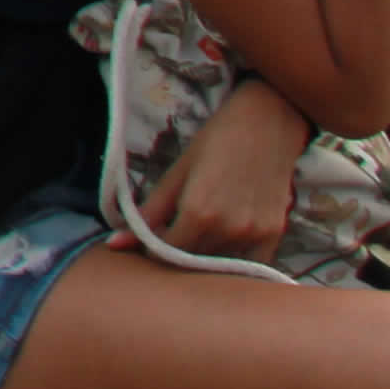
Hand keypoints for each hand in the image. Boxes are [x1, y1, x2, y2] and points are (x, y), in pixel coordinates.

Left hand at [149, 76, 313, 262]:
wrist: (267, 123)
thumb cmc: (216, 141)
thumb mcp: (177, 173)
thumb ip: (148, 213)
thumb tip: (114, 243)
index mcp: (197, 214)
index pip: (165, 256)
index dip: (152, 251)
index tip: (149, 241)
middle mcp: (227, 230)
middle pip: (192, 263)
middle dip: (177, 255)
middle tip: (173, 234)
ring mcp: (254, 235)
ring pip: (219, 264)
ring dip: (205, 257)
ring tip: (200, 232)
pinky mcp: (274, 234)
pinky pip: (251, 265)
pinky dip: (235, 260)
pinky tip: (226, 241)